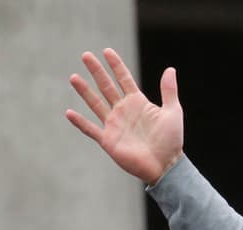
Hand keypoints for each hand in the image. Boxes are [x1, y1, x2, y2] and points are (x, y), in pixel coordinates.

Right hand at [66, 48, 184, 185]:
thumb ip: (169, 91)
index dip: (116, 66)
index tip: (107, 51)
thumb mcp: (173, 112)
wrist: (166, 165)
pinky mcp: (108, 140)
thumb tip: (170, 69)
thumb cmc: (171, 141)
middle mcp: (123, 111)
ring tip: (74, 77)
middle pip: (106, 87)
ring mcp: (114, 125)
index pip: (124, 80)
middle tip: (86, 55)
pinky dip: (80, 122)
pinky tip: (69, 113)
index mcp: (138, 103)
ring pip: (95, 104)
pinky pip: (90, 129)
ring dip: (84, 91)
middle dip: (97, 71)